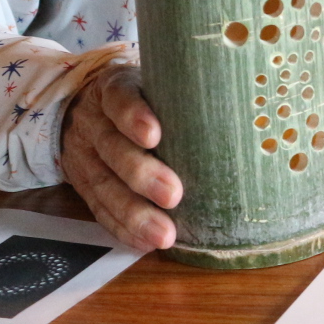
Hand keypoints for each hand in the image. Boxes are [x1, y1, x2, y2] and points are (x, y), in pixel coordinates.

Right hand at [61, 63, 182, 250]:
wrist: (81, 105)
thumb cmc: (140, 96)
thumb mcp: (152, 81)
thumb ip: (180, 92)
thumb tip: (242, 104)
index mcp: (112, 88)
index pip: (118, 97)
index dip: (133, 115)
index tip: (154, 134)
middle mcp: (93, 121)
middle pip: (111, 147)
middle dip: (141, 174)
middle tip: (173, 194)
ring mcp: (84, 155)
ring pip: (103, 185)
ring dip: (134, 214)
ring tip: (164, 234)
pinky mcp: (83, 184)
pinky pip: (99, 209)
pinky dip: (123, 228)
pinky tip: (145, 243)